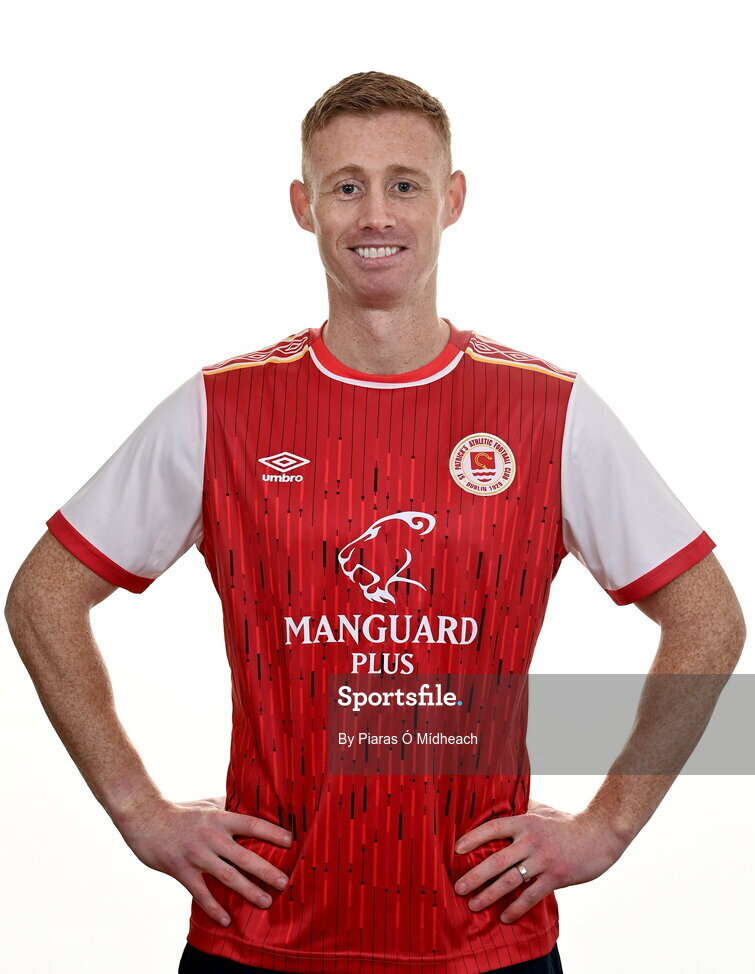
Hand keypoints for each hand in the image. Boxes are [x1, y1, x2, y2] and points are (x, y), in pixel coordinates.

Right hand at [114, 795, 291, 927]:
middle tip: (285, 882)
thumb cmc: (180, 811)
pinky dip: (214, 907)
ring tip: (266, 902)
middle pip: (245, 856)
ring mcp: (197, 855)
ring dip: (248, 891)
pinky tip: (226, 919)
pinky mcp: (182, 870)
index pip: (252, 824)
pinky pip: (201, 893)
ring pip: (228, 877)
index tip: (291, 841)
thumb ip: (227, 806)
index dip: (272, 833)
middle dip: (266, 870)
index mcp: (220, 818)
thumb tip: (249, 802)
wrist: (145, 818)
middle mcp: (212, 837)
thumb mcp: (206, 804)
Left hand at [453, 801, 628, 923]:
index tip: (456, 850)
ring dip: (489, 895)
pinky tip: (504, 917)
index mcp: (525, 822)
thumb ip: (522, 809)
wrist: (599, 835)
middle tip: (458, 888)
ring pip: (510, 881)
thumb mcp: (543, 810)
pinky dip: (516, 908)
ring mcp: (543, 860)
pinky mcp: (556, 877)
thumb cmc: (567, 822)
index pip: (493, 828)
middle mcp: (531, 841)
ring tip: (474, 905)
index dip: (473, 838)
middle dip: (474, 876)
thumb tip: (503, 802)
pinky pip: (531, 896)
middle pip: (496, 860)